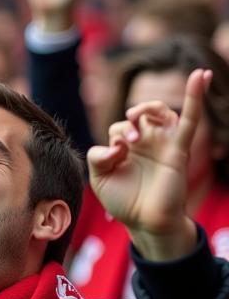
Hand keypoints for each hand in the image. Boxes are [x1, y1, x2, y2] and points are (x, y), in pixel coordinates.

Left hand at [87, 68, 207, 260]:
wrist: (146, 223)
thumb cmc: (124, 202)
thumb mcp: (99, 179)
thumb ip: (97, 158)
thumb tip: (117, 145)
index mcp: (127, 147)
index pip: (118, 128)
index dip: (114, 139)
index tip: (115, 157)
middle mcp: (147, 142)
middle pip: (138, 113)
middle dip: (130, 119)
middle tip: (129, 141)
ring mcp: (164, 143)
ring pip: (161, 111)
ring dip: (148, 110)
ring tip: (138, 127)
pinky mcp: (179, 149)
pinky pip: (190, 119)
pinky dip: (195, 97)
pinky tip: (201, 76)